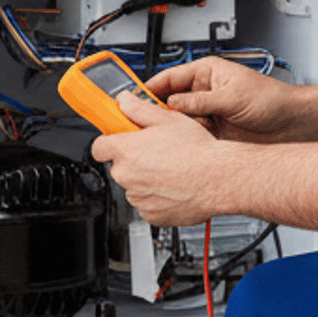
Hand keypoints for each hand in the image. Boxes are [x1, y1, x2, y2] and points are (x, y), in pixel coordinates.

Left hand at [91, 90, 232, 225]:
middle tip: (156, 152)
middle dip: (132, 160)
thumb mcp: (167, 119)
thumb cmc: (197, 150)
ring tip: (171, 170)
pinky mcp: (150, 215)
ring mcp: (138, 197)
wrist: (219, 179)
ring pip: (133, 186)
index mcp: (126, 150)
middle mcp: (127, 176)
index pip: (98, 147)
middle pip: (118, 166)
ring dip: (145, 179)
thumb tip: (123, 101)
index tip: (119, 140)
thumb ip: (138, 109)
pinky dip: (156, 197)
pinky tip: (174, 186)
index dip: (109, 142)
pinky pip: (146, 204)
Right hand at [145, 57, 303, 142]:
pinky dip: (187, 141)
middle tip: (147, 123)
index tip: (133, 100)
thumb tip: (173, 104)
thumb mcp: (231, 96)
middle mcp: (204, 92)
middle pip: (169, 101)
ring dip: (175, 129)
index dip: (150, 89)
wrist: (291, 123)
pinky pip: (191, 136)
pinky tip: (186, 145)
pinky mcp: (213, 132)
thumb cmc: (271, 99)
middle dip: (159, 112)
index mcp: (207, 72)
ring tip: (172, 135)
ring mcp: (208, 113)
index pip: (169, 78)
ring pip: (178, 121)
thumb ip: (200, 101)